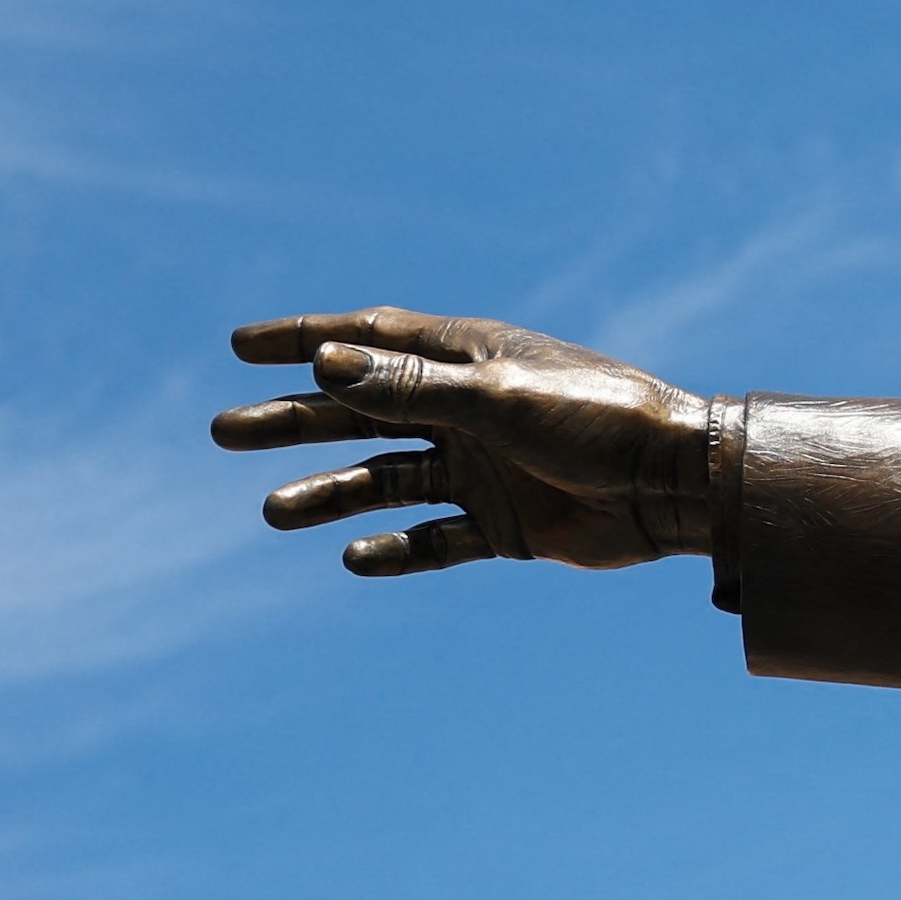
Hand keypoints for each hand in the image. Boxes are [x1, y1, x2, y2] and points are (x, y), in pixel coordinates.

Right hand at [210, 310, 717, 576]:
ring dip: (332, 492)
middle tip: (224, 434)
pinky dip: (397, 551)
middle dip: (294, 421)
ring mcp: (483, 467)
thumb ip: (412, 389)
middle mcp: (466, 410)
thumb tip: (326, 362)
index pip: (368, 342)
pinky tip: (355, 558)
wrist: (677, 487)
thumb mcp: (497, 399)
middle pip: (360, 413)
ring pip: (387, 479)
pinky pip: (436, 539)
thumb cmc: (599, 419)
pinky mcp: (505, 523)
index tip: (239, 348)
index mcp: (466, 361)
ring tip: (275, 511)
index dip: (305, 341)